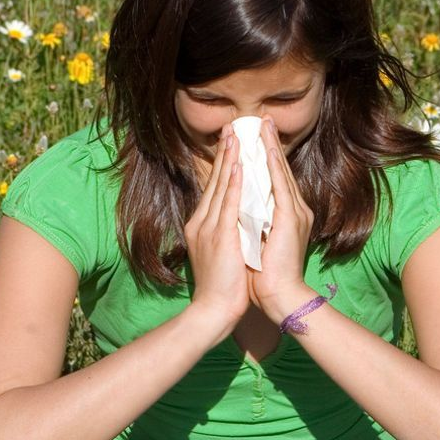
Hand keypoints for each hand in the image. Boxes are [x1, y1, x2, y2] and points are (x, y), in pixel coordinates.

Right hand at [183, 124, 250, 337]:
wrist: (214, 310)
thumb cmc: (223, 286)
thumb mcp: (222, 252)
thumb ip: (227, 232)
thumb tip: (239, 218)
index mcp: (201, 226)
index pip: (213, 188)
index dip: (222, 164)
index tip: (230, 143)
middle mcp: (201, 222)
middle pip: (213, 181)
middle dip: (224, 153)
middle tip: (231, 128)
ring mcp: (208, 228)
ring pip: (219, 186)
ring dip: (228, 160)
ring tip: (235, 136)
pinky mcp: (219, 236)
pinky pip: (227, 204)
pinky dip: (232, 183)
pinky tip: (238, 166)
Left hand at [248, 114, 316, 323]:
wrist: (278, 295)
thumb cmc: (263, 275)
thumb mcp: (254, 240)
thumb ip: (252, 221)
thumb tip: (238, 208)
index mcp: (284, 215)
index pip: (273, 180)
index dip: (265, 157)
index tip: (256, 136)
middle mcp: (293, 209)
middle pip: (279, 170)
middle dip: (270, 144)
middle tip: (262, 120)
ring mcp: (294, 213)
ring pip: (281, 172)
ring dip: (271, 147)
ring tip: (264, 125)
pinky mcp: (291, 218)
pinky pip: (280, 186)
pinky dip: (273, 167)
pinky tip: (267, 150)